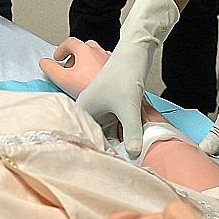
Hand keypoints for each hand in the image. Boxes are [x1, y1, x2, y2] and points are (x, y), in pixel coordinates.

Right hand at [38, 37, 109, 97]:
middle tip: (69, 69)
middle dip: (75, 56)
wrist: (116, 102)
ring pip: (97, 56)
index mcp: (86, 50)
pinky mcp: (120, 71)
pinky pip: (107, 66)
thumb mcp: (63, 79)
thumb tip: (44, 62)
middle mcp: (100, 52)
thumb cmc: (93, 89)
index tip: (57, 58)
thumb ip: (50, 69)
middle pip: (85, 47)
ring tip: (83, 76)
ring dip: (88, 63)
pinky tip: (97, 83)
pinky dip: (99, 70)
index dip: (61, 49)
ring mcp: (112, 61)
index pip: (70, 42)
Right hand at [74, 0, 179, 156]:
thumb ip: (131, 134)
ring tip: (127, 153)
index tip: (108, 163)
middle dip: (108, 146)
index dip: (98, 150)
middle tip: (121, 162)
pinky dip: (121, 130)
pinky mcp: (110, 103)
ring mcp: (99, 105)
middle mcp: (88, 107)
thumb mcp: (129, 109)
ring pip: (106, 129)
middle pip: (96, 134)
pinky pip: (113, 123)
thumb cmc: (125, 77)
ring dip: (116, 139)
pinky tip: (132, 138)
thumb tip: (133, 155)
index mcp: (83, 108)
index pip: (86, 136)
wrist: (135, 54)